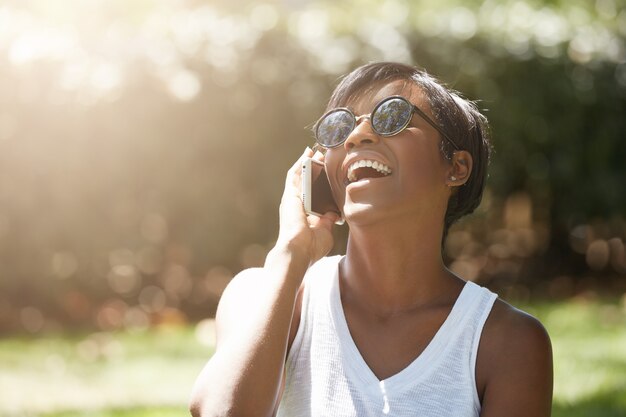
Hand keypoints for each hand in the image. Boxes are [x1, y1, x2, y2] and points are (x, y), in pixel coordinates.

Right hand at [276, 148, 339, 264]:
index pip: (314, 195)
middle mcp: (297, 206)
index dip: (321, 184)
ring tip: (315, 151)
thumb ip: (328, 221)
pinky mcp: (290, 195)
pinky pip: (294, 175)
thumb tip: (334, 213)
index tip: (329, 175)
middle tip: (323, 157)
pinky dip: (300, 164)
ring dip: (307, 163)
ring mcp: (292, 200)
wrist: (298, 251)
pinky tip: (306, 154)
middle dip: (314, 169)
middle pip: (306, 182)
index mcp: (306, 215)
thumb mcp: (325, 232)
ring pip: (299, 176)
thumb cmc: (311, 247)